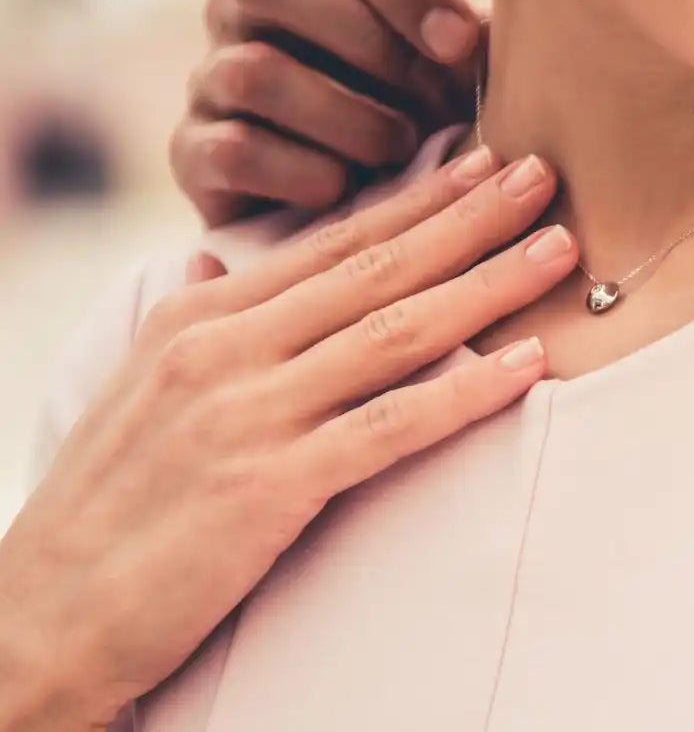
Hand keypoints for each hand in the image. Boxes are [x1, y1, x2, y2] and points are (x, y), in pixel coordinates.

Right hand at [0, 149, 576, 728]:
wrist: (42, 612)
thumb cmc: (104, 502)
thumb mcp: (139, 383)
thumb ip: (194, 316)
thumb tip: (216, 260)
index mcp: (202, 315)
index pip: (333, 243)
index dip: (418, 201)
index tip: (484, 163)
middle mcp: (227, 346)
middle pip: (376, 268)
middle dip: (470, 218)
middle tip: (544, 174)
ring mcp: (248, 412)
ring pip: (396, 331)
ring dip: (487, 285)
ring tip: (559, 249)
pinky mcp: (269, 485)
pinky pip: (390, 425)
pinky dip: (466, 391)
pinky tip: (527, 365)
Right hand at [174, 0, 485, 226]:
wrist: (358, 223)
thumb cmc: (424, 125)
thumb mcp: (458, 78)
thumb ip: (474, 44)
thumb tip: (514, 23)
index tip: (461, 46)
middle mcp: (243, 10)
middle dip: (364, 44)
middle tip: (433, 105)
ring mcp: (209, 78)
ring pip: (253, 68)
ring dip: (343, 116)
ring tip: (400, 152)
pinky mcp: (192, 153)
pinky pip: (231, 148)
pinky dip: (300, 172)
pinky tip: (345, 190)